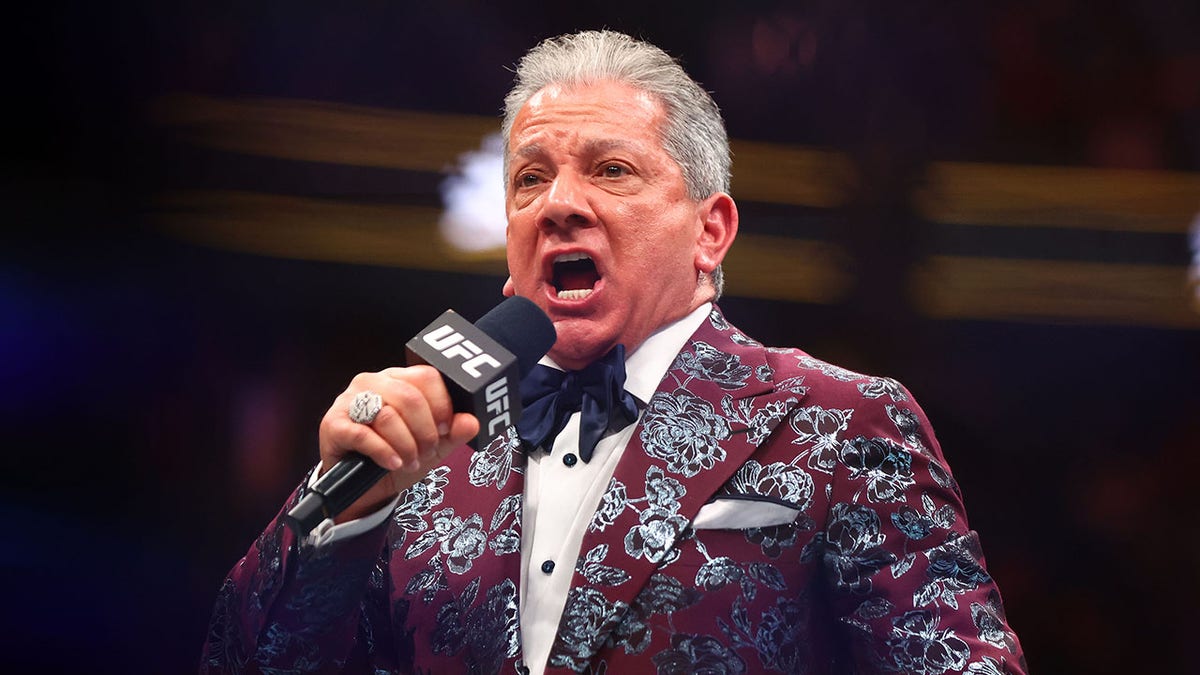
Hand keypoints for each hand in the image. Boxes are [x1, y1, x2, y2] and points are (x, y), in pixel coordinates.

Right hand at [318, 365, 479, 521]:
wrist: (363, 488)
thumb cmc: (397, 457)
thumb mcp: (432, 447)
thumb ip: (453, 433)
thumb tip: (472, 422)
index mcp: (399, 379)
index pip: (426, 376)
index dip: (441, 405)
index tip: (446, 429)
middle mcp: (373, 382)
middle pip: (409, 397)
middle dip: (424, 431)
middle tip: (427, 451)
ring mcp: (349, 400)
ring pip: (388, 415)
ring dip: (406, 445)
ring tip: (410, 462)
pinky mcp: (333, 423)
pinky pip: (364, 434)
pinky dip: (384, 452)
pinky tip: (394, 463)